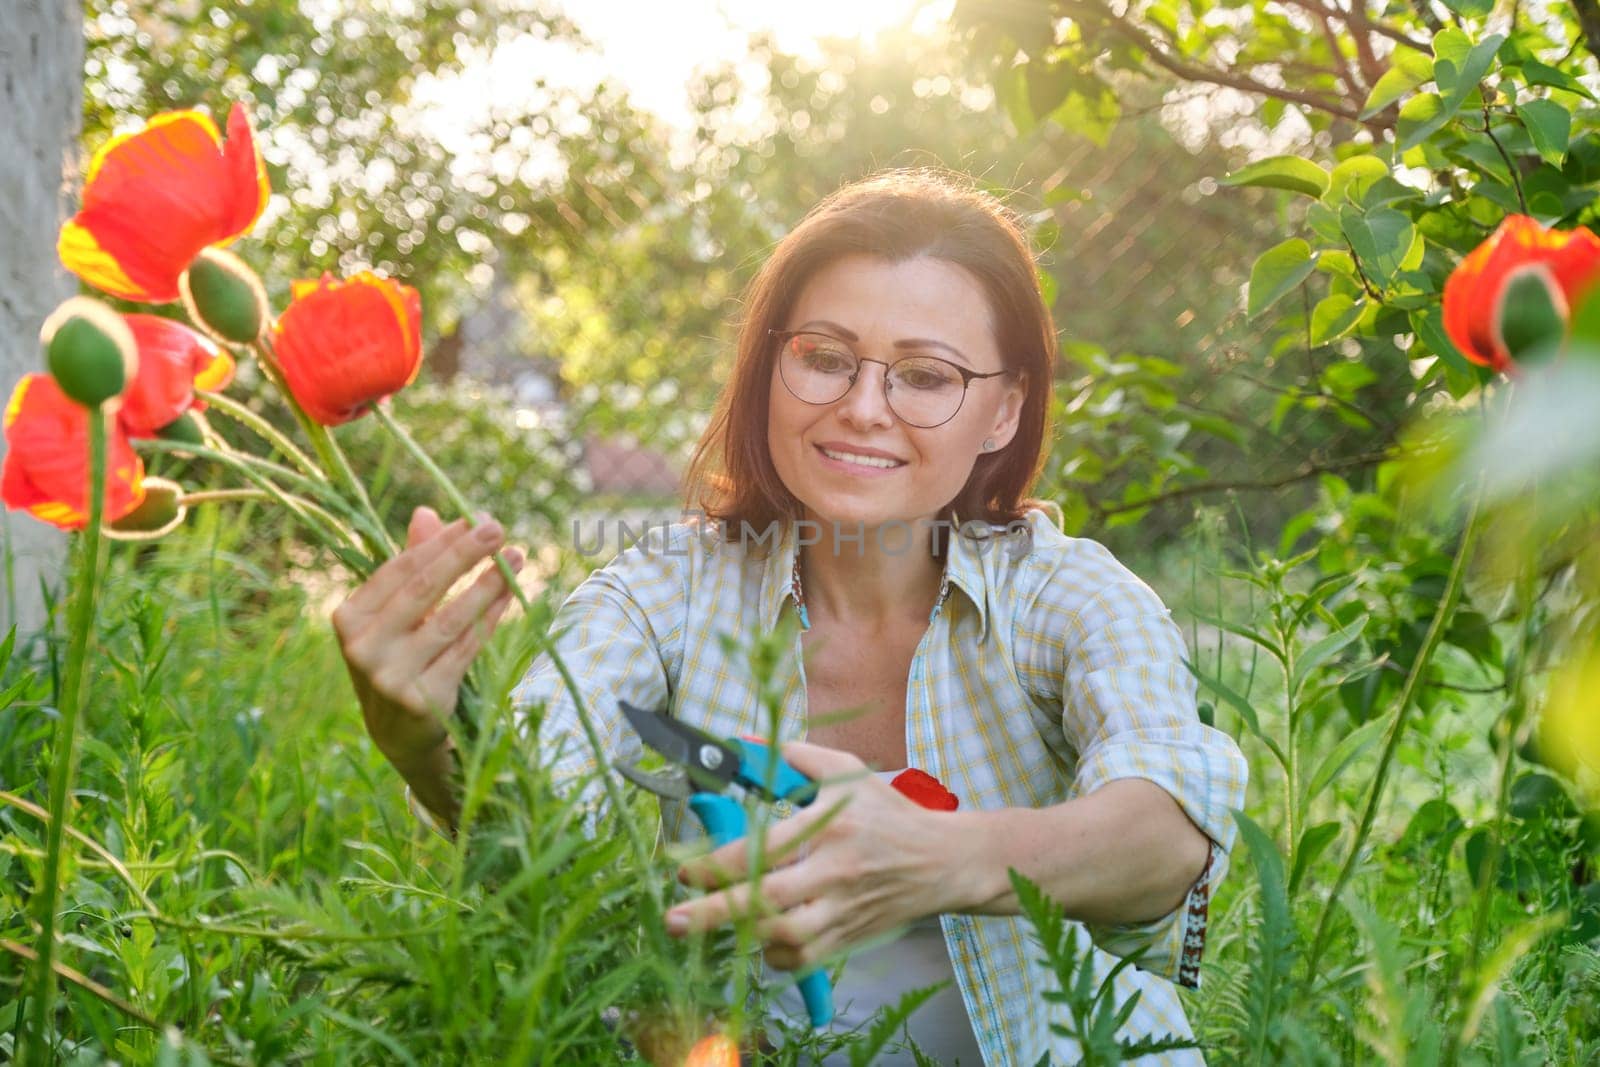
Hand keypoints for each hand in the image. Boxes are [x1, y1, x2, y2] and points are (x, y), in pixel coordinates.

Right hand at [332, 505, 523, 772]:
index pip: (399, 570)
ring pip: (449, 619)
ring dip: (487, 585)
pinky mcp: (424, 699)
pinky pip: (466, 649)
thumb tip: (426, 511)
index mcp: (349, 618)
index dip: (439, 543)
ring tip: (517, 559)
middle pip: (422, 589)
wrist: (398, 735)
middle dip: (464, 554)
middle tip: (497, 528)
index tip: (473, 519)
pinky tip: (509, 596)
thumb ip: (411, 566)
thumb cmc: (398, 659)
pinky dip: (490, 619)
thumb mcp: (394, 616)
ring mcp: (391, 677)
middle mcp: (363, 647)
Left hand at [666, 743, 966, 971]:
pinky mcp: (849, 937)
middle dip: (714, 914)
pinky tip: (762, 940)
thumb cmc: (889, 813)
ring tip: (714, 928)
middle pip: (766, 902)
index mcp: (830, 828)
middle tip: (675, 920)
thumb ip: (794, 756)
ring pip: (785, 939)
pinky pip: (804, 959)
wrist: (943, 861)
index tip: (686, 873)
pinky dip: (776, 957)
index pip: (764, 851)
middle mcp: (834, 873)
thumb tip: (743, 742)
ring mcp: (843, 911)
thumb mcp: (847, 772)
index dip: (718, 865)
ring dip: (745, 936)